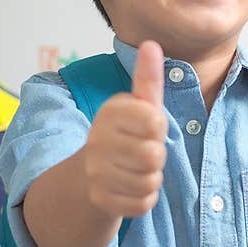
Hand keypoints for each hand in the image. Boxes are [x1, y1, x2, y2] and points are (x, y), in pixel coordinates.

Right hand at [82, 40, 167, 217]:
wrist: (88, 175)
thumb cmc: (125, 134)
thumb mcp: (137, 105)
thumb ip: (147, 79)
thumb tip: (151, 43)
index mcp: (109, 112)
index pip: (155, 121)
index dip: (158, 127)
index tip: (147, 125)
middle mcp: (97, 141)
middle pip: (154, 155)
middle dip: (156, 155)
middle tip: (142, 150)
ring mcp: (96, 172)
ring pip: (150, 181)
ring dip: (151, 177)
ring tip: (136, 168)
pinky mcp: (101, 200)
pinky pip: (143, 203)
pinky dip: (144, 198)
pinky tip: (129, 187)